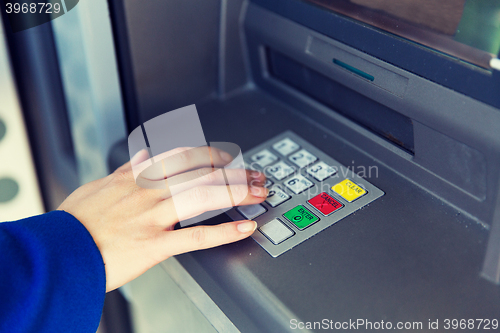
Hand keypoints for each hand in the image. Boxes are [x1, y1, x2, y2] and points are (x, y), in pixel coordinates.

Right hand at [58, 147, 267, 291]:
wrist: (58, 252)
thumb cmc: (76, 222)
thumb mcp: (99, 186)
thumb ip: (126, 170)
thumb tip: (144, 155)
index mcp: (137, 177)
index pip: (181, 155)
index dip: (209, 154)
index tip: (225, 157)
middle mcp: (149, 191)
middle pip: (201, 171)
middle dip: (234, 171)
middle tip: (255, 174)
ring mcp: (154, 216)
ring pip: (204, 195)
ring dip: (237, 192)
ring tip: (258, 193)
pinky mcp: (155, 244)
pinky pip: (197, 236)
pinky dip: (225, 232)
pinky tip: (244, 228)